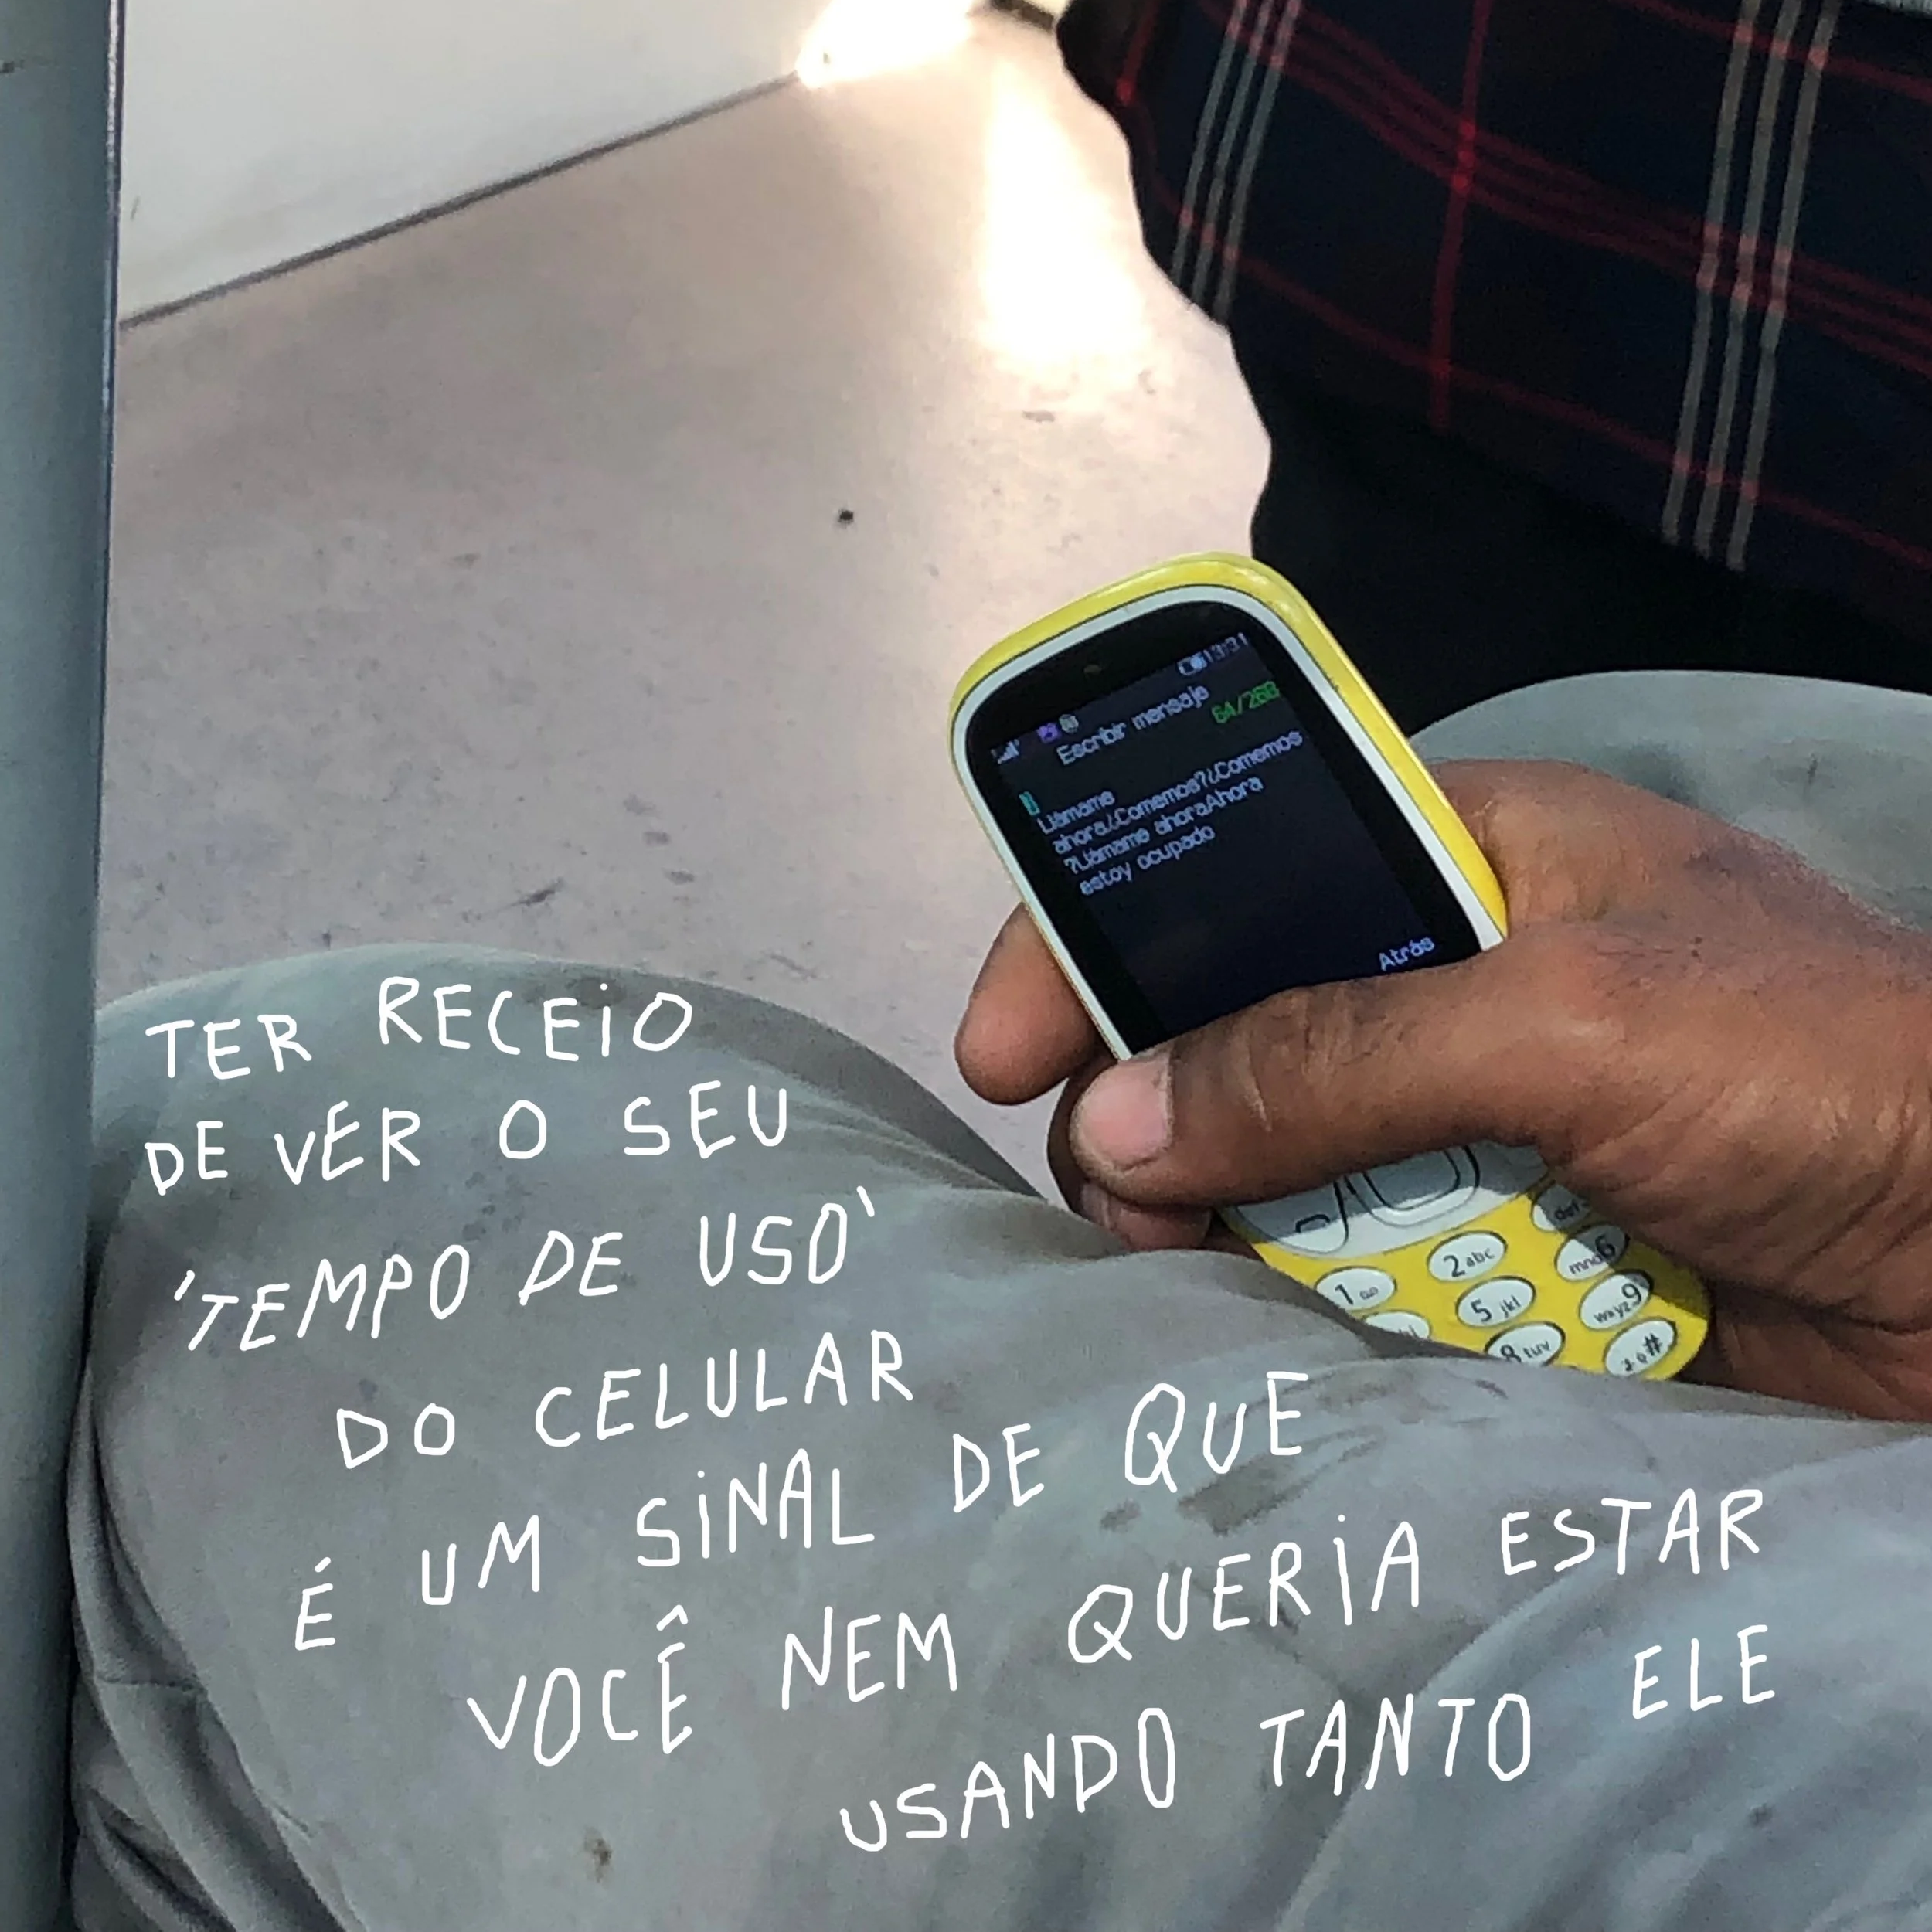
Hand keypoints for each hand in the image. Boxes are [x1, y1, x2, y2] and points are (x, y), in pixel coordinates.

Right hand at [955, 760, 1931, 1421]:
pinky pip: (1347, 1261)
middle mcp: (1453, 978)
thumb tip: (1122, 1118)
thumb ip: (1339, 1055)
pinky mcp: (1499, 1242)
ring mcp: (1472, 1118)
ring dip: (1213, 1214)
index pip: (1237, 859)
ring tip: (1179, 1271)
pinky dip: (1296, 1292)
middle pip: (1232, 1027)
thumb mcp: (1574, 1018)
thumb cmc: (1829, 1072)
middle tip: (1105, 1195)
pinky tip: (1265, 1321)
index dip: (1105, 931)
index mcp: (1470, 855)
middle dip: (1146, 1102)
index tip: (1004, 1040)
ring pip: (1276, 1158)